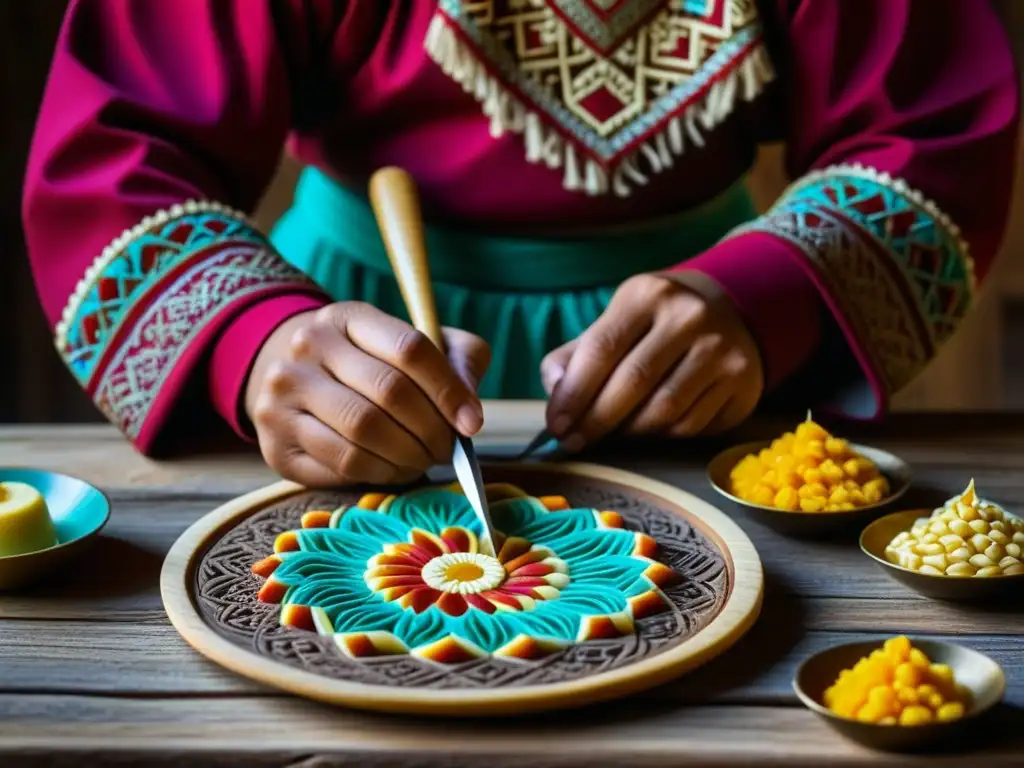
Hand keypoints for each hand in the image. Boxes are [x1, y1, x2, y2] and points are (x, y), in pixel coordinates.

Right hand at [245, 302, 490, 486]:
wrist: (297, 382)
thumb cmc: (373, 365)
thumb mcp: (417, 346)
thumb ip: (458, 363)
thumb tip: (469, 414)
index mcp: (348, 317)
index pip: (409, 348)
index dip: (448, 390)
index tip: (471, 423)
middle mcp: (307, 347)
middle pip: (389, 393)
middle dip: (431, 430)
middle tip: (446, 450)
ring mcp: (282, 394)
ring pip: (363, 434)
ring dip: (408, 456)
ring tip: (423, 460)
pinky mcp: (276, 441)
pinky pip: (342, 465)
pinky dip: (380, 473)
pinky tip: (393, 468)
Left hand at [541, 272, 762, 448]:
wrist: (730, 311)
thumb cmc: (655, 325)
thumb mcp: (615, 322)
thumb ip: (576, 355)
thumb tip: (555, 389)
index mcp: (646, 296)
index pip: (602, 349)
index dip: (574, 393)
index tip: (556, 424)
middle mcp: (688, 317)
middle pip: (633, 383)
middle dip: (595, 420)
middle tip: (574, 441)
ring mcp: (720, 349)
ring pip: (663, 411)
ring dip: (628, 432)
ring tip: (611, 434)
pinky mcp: (740, 381)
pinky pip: (690, 425)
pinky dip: (661, 435)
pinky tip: (649, 428)